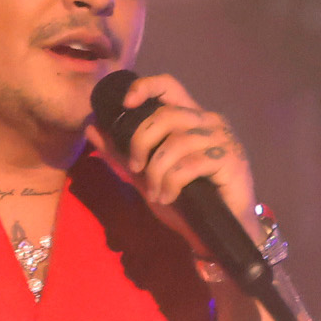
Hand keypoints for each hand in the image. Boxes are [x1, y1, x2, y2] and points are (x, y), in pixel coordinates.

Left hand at [98, 72, 256, 249]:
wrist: (217, 234)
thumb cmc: (186, 203)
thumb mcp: (146, 176)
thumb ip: (120, 152)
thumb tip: (90, 127)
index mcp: (191, 118)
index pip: (169, 86)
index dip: (145, 88)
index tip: (126, 104)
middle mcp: (209, 122)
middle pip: (166, 114)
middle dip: (141, 141)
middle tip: (136, 168)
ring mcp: (223, 139)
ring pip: (176, 142)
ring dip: (157, 171)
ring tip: (156, 193)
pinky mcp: (230, 160)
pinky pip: (190, 164)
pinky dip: (172, 183)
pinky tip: (169, 197)